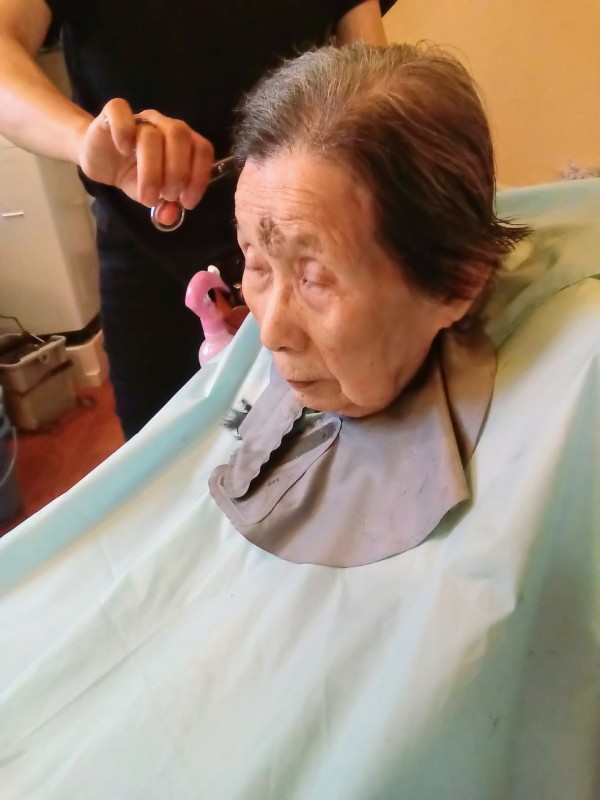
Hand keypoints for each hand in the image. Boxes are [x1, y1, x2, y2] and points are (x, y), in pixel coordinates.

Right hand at [77, 98, 214, 216]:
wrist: (99, 160)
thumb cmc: (131, 174)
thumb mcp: (150, 195)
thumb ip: (164, 205)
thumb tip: (169, 216)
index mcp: (181, 141)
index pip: (202, 148)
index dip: (199, 177)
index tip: (186, 202)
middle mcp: (164, 125)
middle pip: (179, 136)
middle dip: (177, 173)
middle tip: (166, 196)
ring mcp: (139, 118)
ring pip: (152, 134)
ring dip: (152, 170)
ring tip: (146, 195)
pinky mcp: (112, 114)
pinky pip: (120, 111)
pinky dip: (123, 132)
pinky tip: (123, 151)